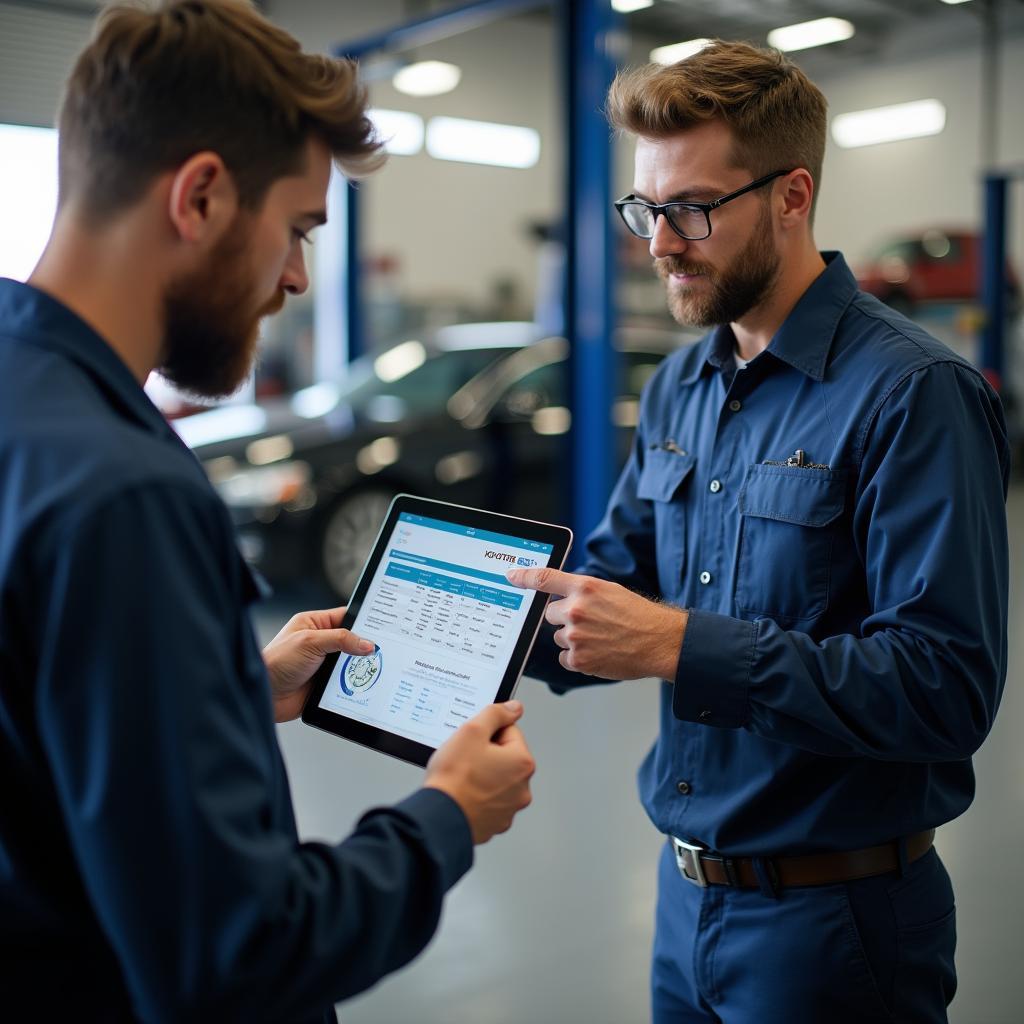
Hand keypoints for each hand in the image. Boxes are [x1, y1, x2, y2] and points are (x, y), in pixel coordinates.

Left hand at [263, 607, 373, 722]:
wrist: (265, 696)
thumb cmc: (276, 662)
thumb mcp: (310, 642)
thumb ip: (340, 639)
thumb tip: (366, 643)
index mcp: (314, 624)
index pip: (345, 617)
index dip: (363, 621)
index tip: (382, 626)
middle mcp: (320, 642)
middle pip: (352, 641)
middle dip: (365, 645)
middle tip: (383, 648)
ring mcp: (324, 663)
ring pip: (351, 662)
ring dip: (359, 666)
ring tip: (375, 665)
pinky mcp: (326, 683)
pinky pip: (346, 680)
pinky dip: (354, 682)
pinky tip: (363, 683)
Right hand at [424, 702, 534, 844]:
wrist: (439, 817)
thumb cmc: (454, 778)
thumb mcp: (472, 731)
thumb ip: (496, 714)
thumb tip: (514, 708)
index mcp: (522, 762)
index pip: (508, 731)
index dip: (486, 732)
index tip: (471, 742)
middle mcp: (522, 787)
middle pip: (504, 756)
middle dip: (485, 754)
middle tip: (464, 759)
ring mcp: (510, 808)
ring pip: (496, 779)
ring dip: (482, 775)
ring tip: (461, 778)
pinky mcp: (495, 822)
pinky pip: (488, 800)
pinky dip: (477, 796)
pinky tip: (462, 794)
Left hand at [506, 568, 685, 680]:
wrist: (659, 642)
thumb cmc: (638, 616)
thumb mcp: (610, 591)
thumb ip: (582, 591)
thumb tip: (560, 594)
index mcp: (585, 588)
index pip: (544, 578)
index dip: (523, 576)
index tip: (511, 575)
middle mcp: (576, 610)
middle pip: (550, 614)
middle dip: (564, 618)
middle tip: (590, 622)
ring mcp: (575, 636)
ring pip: (559, 637)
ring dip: (573, 638)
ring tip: (601, 637)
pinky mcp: (578, 659)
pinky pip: (565, 657)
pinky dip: (577, 657)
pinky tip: (598, 651)